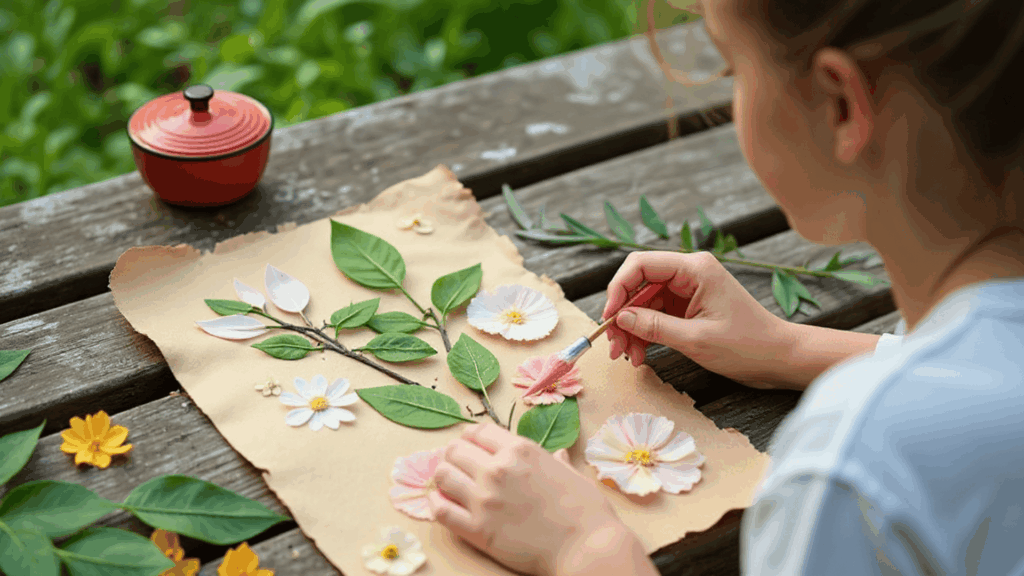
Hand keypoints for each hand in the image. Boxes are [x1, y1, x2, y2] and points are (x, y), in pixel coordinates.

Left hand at [428, 422, 625, 575]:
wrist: (586, 549)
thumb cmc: (586, 510)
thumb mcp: (571, 472)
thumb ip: (555, 460)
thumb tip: (556, 455)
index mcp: (520, 450)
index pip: (478, 431)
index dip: (470, 437)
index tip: (470, 444)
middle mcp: (497, 469)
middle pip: (454, 450)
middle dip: (455, 455)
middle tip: (459, 465)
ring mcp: (484, 499)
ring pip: (442, 475)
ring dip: (444, 476)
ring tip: (452, 484)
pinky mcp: (477, 529)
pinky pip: (440, 510)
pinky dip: (437, 504)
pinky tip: (443, 503)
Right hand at [602, 251, 798, 389]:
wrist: (779, 358)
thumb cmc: (747, 345)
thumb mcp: (696, 339)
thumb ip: (655, 326)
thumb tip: (620, 318)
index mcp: (695, 268)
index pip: (641, 265)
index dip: (618, 289)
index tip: (608, 318)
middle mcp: (689, 272)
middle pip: (639, 285)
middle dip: (622, 315)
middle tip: (614, 346)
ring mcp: (689, 289)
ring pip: (644, 303)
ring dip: (631, 329)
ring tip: (628, 357)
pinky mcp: (689, 306)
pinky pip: (656, 315)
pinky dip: (645, 333)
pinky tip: (640, 354)